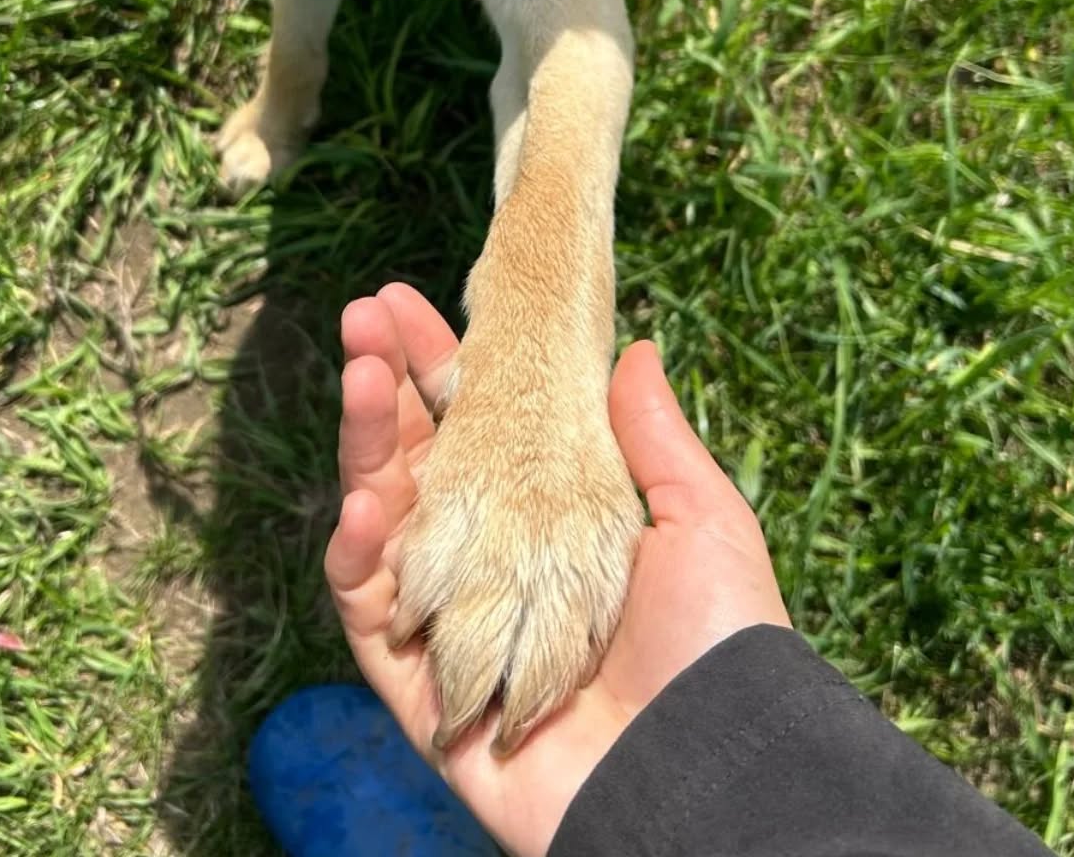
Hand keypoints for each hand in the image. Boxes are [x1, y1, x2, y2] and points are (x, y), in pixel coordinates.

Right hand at [325, 284, 790, 856]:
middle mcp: (494, 565)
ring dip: (363, 446)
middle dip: (386, 388)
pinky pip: (370, 613)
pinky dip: (355, 553)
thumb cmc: (718, 646)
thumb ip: (651, 435)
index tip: (407, 300)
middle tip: (362, 316)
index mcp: (553, 521)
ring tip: (358, 375)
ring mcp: (452, 622)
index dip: (440, 364)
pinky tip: (362, 497)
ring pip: (383, 522)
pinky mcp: (422, 689)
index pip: (478, 427)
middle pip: (419, 463)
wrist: (711, 774)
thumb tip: (632, 346)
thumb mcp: (699, 519)